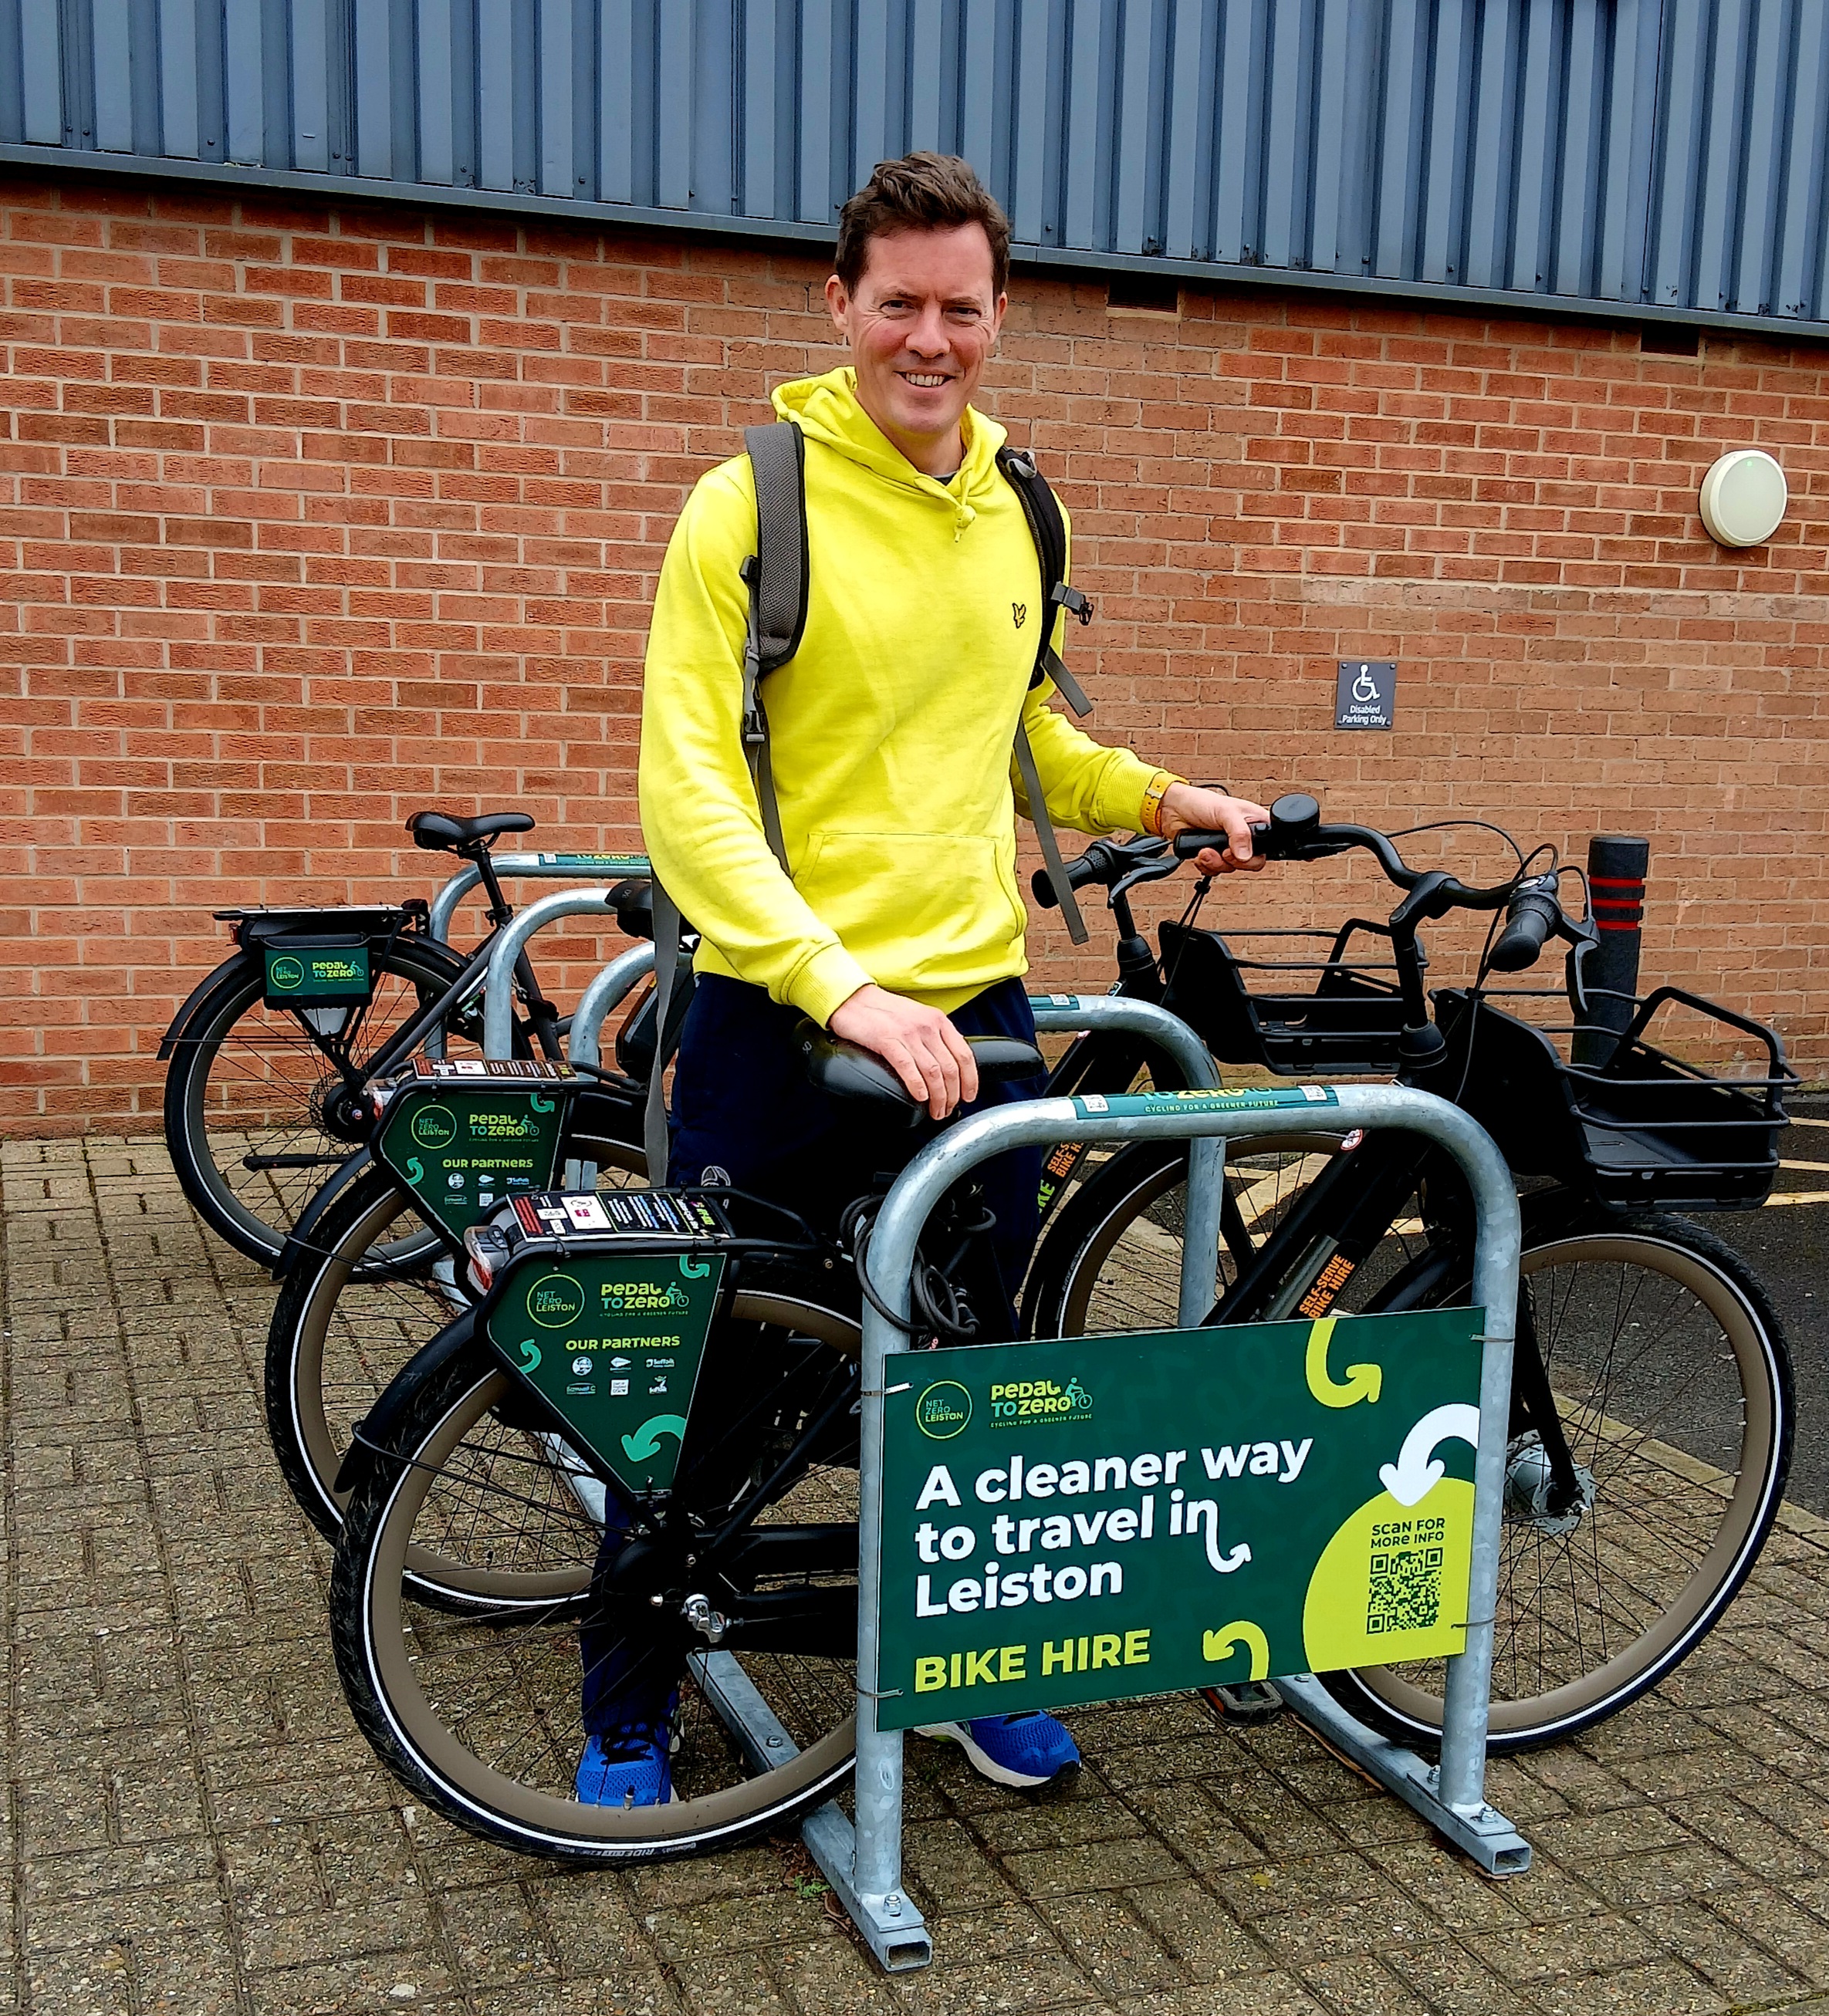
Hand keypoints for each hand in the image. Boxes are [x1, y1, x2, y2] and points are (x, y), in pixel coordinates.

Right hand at [827, 983, 979, 1119]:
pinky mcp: (887, 1040)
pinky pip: (908, 1067)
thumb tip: (947, 1064)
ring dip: (938, 1097)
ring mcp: (907, 1033)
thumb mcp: (918, 1017)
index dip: (970, 1080)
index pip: (964, 1054)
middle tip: (948, 1110)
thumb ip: (934, 1036)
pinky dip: (917, 1086)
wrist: (853, 999)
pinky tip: (920, 1098)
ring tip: (935, 1111)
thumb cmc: (883, 1011)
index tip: (969, 1096)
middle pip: (950, 1068)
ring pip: (933, 1072)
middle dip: (952, 1095)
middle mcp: (927, 1026)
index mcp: (938, 1020)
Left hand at [1157, 784, 1272, 874]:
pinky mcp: (1213, 856)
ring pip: (1231, 869)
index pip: (1267, 848)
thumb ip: (1239, 833)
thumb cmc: (1202, 803)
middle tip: (1223, 853)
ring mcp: (1228, 848)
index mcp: (1255, 824)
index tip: (1239, 852)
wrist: (1174, 810)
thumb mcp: (1226, 812)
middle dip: (1233, 862)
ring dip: (1216, 863)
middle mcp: (1244, 838)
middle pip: (1250, 864)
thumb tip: (1245, 855)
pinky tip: (1200, 854)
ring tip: (1205, 851)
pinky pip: (1215, 871)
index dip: (1255, 855)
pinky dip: (1206, 866)